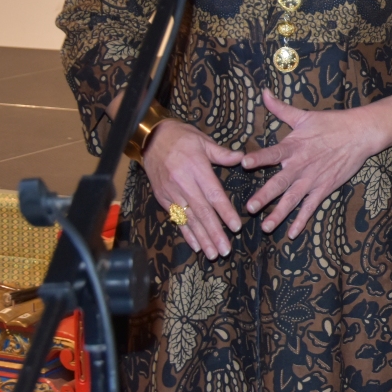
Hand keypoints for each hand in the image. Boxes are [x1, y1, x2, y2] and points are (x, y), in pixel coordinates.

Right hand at [141, 120, 245, 259]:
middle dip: (214, 232)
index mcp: (196, 169)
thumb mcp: (203, 140)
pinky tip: (196, 245)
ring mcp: (171, 193)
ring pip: (189, 219)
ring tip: (213, 253)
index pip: (213, 195)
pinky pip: (176, 218)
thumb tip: (242, 158)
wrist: (150, 138)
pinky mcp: (162, 198)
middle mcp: (183, 184)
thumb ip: (222, 153)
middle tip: (225, 250)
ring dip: (202, 238)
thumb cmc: (181, 138)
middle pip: (201, 212)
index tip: (236, 227)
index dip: (225, 212)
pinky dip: (186, 233)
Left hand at [240, 89, 386, 237]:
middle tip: (250, 207)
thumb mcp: (304, 115)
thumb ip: (280, 108)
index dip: (259, 158)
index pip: (273, 153)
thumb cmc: (330, 123)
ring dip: (279, 213)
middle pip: (280, 183)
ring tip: (266, 226)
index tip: (244, 163)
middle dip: (265, 195)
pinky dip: (301, 220)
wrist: (360, 134)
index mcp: (293, 146)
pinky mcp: (324, 188)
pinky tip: (291, 233)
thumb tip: (263, 92)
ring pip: (293, 199)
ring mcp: (313, 179)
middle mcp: (301, 165)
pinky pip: (311, 207)